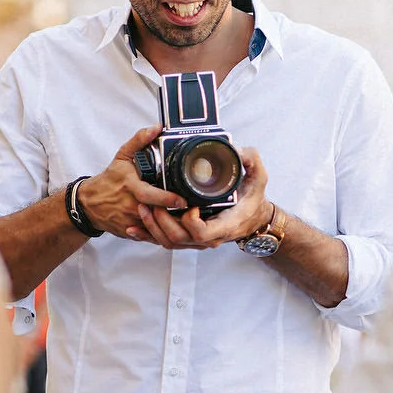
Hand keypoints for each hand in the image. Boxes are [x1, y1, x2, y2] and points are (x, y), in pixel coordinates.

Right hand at [78, 126, 187, 241]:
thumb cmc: (109, 180)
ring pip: (154, 227)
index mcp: (130, 186)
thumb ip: (139, 141)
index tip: (182, 200)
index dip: (167, 199)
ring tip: (187, 221)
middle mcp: (130, 206)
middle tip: (190, 212)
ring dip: (170, 225)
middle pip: (155, 214)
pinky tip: (174, 229)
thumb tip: (156, 128)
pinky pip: (149, 236)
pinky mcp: (131, 232)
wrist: (89, 204)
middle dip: (173, 215)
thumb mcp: (122, 156)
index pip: (150, 195)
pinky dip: (161, 233)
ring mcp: (130, 221)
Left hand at [135, 148, 272, 249]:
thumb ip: (252, 162)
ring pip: (169, 242)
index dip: (190, 222)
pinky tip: (133, 229)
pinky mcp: (189, 238)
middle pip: (179, 239)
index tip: (187, 205)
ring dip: (153, 228)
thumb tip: (241, 150)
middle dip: (162, 223)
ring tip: (142, 209)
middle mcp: (210, 237)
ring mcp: (198, 240)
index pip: (201, 234)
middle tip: (152, 204)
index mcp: (225, 224)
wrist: (254, 217)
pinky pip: (165, 242)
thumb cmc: (254, 199)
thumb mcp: (259, 178)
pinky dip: (148, 236)